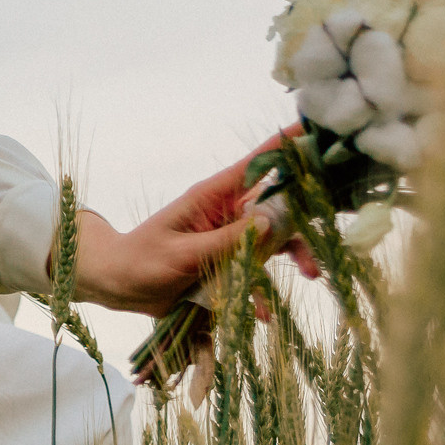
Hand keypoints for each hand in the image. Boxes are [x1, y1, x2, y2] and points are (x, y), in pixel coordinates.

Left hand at [70, 129, 318, 316]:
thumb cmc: (142, 261)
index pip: (254, 165)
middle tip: (325, 237)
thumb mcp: (183, 253)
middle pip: (276, 207)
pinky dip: (261, 292)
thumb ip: (225, 241)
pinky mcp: (227, 264)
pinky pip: (254, 273)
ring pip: (273, 240)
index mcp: (212, 197)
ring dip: (293, 254)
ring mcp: (228, 239)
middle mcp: (226, 214)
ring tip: (311, 272)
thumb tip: (271, 222)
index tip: (315, 131)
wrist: (120, 286)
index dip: (284, 148)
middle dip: (303, 220)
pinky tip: (263, 313)